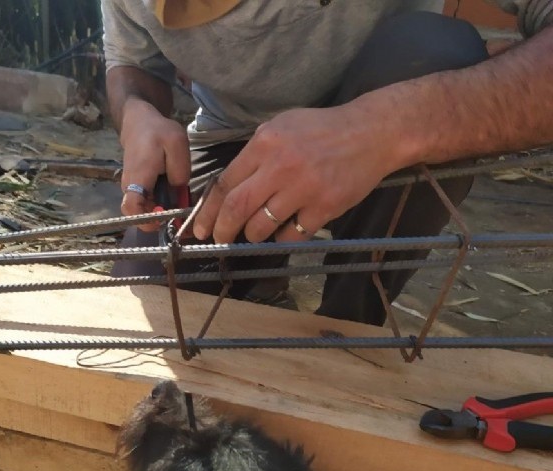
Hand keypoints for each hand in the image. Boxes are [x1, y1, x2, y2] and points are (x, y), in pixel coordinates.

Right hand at [119, 98, 190, 231]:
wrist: (139, 123)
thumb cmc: (158, 132)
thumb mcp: (177, 144)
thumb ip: (179, 170)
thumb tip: (178, 194)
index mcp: (139, 176)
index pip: (131, 207)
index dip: (145, 220)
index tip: (162, 220)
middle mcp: (130, 186)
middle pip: (136, 214)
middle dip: (157, 219)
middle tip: (177, 213)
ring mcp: (131, 188)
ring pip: (142, 210)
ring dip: (158, 212)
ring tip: (176, 203)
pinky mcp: (135, 188)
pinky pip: (145, 203)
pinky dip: (158, 204)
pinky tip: (171, 195)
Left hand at [193, 103, 406, 242]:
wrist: (372, 133)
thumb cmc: (323, 129)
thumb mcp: (282, 126)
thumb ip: (255, 152)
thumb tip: (227, 185)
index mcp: (264, 143)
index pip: (225, 183)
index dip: (208, 210)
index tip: (201, 226)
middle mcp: (280, 166)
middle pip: (236, 207)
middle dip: (222, 230)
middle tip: (218, 239)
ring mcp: (303, 188)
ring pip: (261, 226)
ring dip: (252, 235)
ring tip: (255, 232)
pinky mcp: (324, 207)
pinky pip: (291, 235)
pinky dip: (282, 239)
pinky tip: (284, 231)